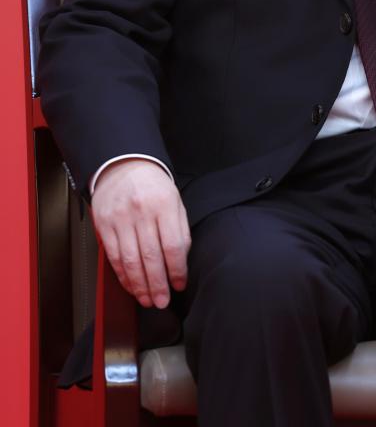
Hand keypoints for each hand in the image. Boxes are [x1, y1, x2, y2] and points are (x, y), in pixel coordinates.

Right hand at [91, 158, 190, 308]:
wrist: (124, 165)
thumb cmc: (153, 186)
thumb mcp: (174, 201)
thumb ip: (179, 229)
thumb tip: (180, 262)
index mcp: (164, 204)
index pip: (173, 245)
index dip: (177, 270)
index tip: (179, 285)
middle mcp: (141, 212)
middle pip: (151, 257)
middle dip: (158, 285)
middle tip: (162, 301)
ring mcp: (120, 219)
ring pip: (130, 261)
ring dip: (139, 286)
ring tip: (148, 299)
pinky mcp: (104, 225)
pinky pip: (114, 257)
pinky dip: (123, 276)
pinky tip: (131, 286)